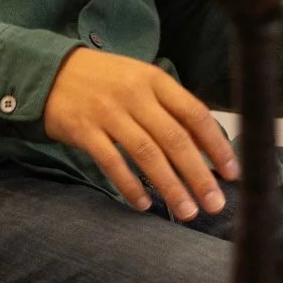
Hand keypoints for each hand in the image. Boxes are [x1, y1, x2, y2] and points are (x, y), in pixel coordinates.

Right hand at [42, 47, 239, 218]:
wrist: (50, 71)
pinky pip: (111, 163)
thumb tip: (207, 147)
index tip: (232, 174)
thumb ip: (169, 108)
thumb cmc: (105, 80)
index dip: (216, 145)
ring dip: (170, 186)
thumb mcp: (140, 81)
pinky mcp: (84, 129)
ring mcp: (108, 112)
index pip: (194, 113)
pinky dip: (130, 186)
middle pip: (174, 138)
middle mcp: (134, 94)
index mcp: (154, 79)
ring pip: (147, 153)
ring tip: (186, 211)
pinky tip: (144, 205)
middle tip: (215, 204)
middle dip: (198, 174)